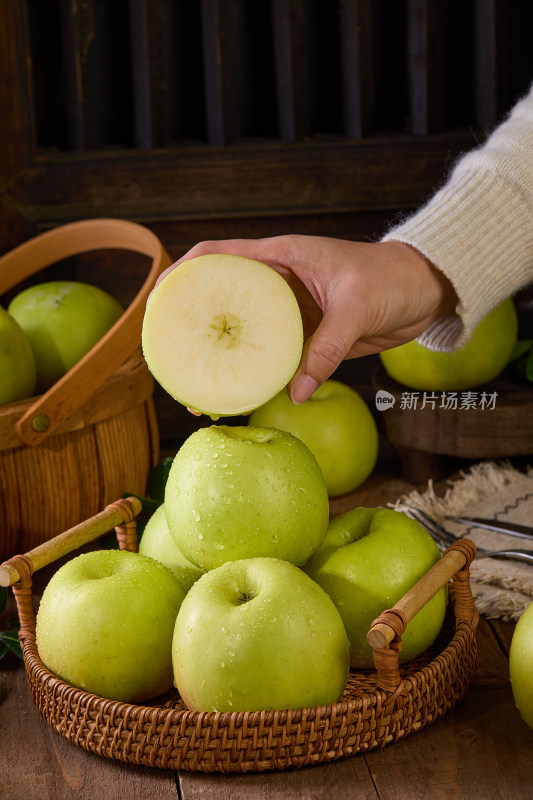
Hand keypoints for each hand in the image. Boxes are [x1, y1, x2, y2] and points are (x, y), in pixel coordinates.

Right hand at [159, 235, 456, 405]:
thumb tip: (297, 391)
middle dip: (195, 324)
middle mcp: (277, 282)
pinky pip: (274, 355)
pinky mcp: (305, 336)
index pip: (218, 255)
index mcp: (281, 256)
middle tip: (173, 356)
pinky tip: (244, 391)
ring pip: (246, 332)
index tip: (160, 298)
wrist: (423, 291)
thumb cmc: (391, 279)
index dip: (184, 272)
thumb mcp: (356, 308)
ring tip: (200, 384)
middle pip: (223, 299)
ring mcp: (289, 311)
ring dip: (225, 355)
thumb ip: (326, 349)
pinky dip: (258, 372)